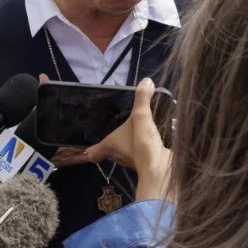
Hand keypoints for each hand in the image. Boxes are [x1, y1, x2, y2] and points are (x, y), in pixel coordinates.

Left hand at [80, 79, 171, 199]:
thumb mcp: (141, 116)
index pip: (93, 153)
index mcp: (110, 147)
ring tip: (134, 131)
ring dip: (130, 143)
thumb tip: (147, 80)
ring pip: (127, 151)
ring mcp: (134, 161)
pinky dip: (145, 146)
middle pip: (111, 151)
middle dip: (113, 143)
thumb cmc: (141, 143)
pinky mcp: (148, 161)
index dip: (89, 152)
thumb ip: (142, 99)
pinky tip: (152, 137)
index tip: (85, 151)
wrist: (161, 167)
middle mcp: (119, 156)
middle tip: (115, 131)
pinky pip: (142, 152)